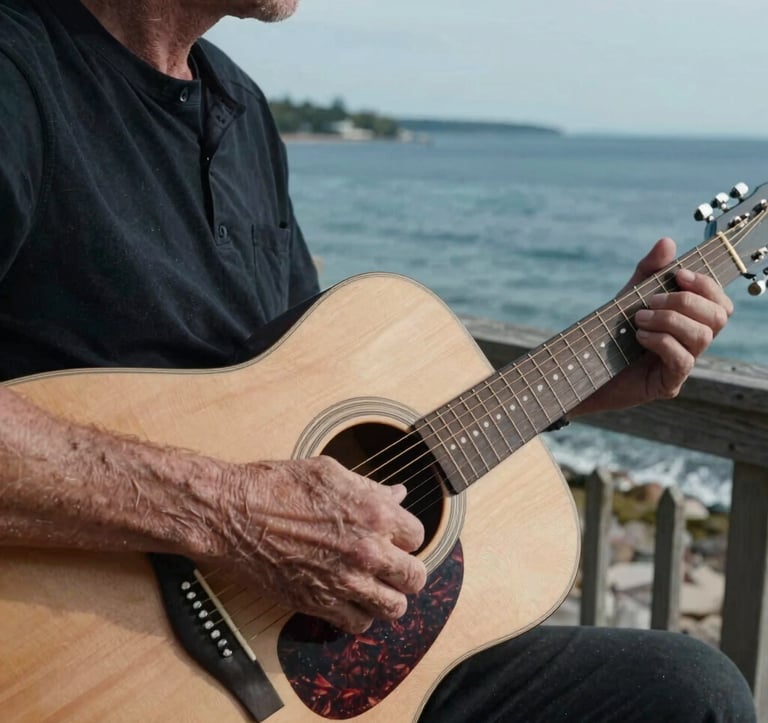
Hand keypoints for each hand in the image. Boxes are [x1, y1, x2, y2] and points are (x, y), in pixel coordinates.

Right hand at [207, 456, 425, 633]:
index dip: (404, 537)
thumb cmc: (276, 485)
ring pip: (393, 608)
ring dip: (387, 598)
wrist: (233, 513)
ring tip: (373, 587)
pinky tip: (348, 599)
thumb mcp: (330, 472)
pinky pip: (358, 625)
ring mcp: (344, 581)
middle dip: (405, 572)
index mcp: (374, 513)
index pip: (417, 537)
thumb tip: (398, 494)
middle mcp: (367, 551)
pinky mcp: (319, 603)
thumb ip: (370, 488)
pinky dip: (358, 616)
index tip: (392, 538)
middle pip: (414, 578)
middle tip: (389, 567)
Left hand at [572, 237, 732, 414]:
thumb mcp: (629, 295)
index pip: (720, 302)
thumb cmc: (610, 332)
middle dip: (685, 301)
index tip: (678, 274)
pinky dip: (661, 341)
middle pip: (719, 316)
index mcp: (690, 321)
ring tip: (638, 319)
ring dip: (670, 319)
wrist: (582, 368)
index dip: (706, 285)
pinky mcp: (668, 384)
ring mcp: (683, 365)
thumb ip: (648, 271)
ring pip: (702, 336)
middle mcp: (692, 343)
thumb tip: (667, 242)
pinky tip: (639, 337)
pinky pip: (683, 360)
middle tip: (649, 302)